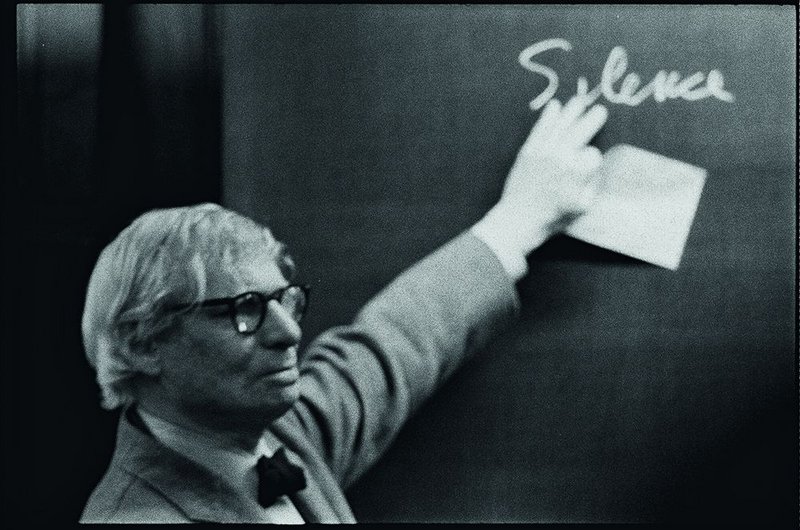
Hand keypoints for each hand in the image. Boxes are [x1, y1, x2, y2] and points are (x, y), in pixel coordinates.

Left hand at [476, 96, 608, 258]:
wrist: (518, 220)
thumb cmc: (551, 218)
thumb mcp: (581, 207)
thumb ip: (591, 184)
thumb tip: (595, 164)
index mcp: (576, 174)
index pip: (593, 155)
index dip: (594, 157)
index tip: (593, 160)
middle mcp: (561, 159)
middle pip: (580, 132)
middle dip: (592, 119)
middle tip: (599, 110)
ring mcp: (543, 153)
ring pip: (561, 126)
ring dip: (571, 112)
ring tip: (579, 101)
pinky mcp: (528, 152)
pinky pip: (541, 129)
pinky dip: (548, 117)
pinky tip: (555, 106)